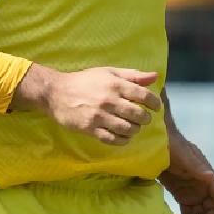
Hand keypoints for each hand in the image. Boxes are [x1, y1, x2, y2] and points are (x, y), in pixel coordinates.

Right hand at [13, 65, 161, 144]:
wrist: (57, 93)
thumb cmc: (85, 81)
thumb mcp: (109, 73)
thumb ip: (133, 76)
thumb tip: (155, 77)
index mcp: (115, 84)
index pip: (143, 96)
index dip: (154, 103)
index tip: (156, 107)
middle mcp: (109, 100)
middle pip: (138, 115)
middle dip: (145, 119)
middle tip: (144, 118)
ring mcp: (100, 116)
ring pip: (127, 129)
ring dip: (135, 130)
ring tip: (133, 127)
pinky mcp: (90, 129)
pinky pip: (112, 139)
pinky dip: (122, 140)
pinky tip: (123, 136)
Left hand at [159, 134, 213, 213]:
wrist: (157, 143)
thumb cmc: (173, 146)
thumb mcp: (185, 156)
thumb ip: (197, 167)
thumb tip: (211, 176)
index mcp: (208, 176)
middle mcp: (204, 186)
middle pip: (212, 208)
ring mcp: (193, 192)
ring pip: (201, 213)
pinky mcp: (182, 195)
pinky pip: (189, 213)